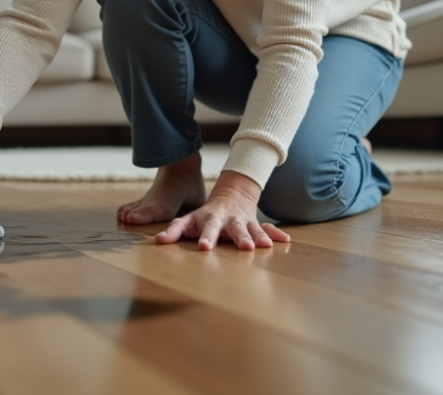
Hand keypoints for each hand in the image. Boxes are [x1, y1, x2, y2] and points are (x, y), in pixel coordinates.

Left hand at [155, 171, 290, 250]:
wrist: (231, 194)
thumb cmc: (204, 215)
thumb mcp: (188, 220)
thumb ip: (174, 230)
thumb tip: (158, 241)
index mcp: (210, 219)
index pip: (206, 229)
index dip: (206, 238)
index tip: (205, 249)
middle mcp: (228, 221)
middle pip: (233, 229)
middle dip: (240, 238)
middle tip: (244, 247)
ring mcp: (243, 222)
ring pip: (251, 229)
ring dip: (257, 237)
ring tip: (262, 246)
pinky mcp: (254, 225)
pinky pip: (266, 229)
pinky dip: (274, 235)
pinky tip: (284, 241)